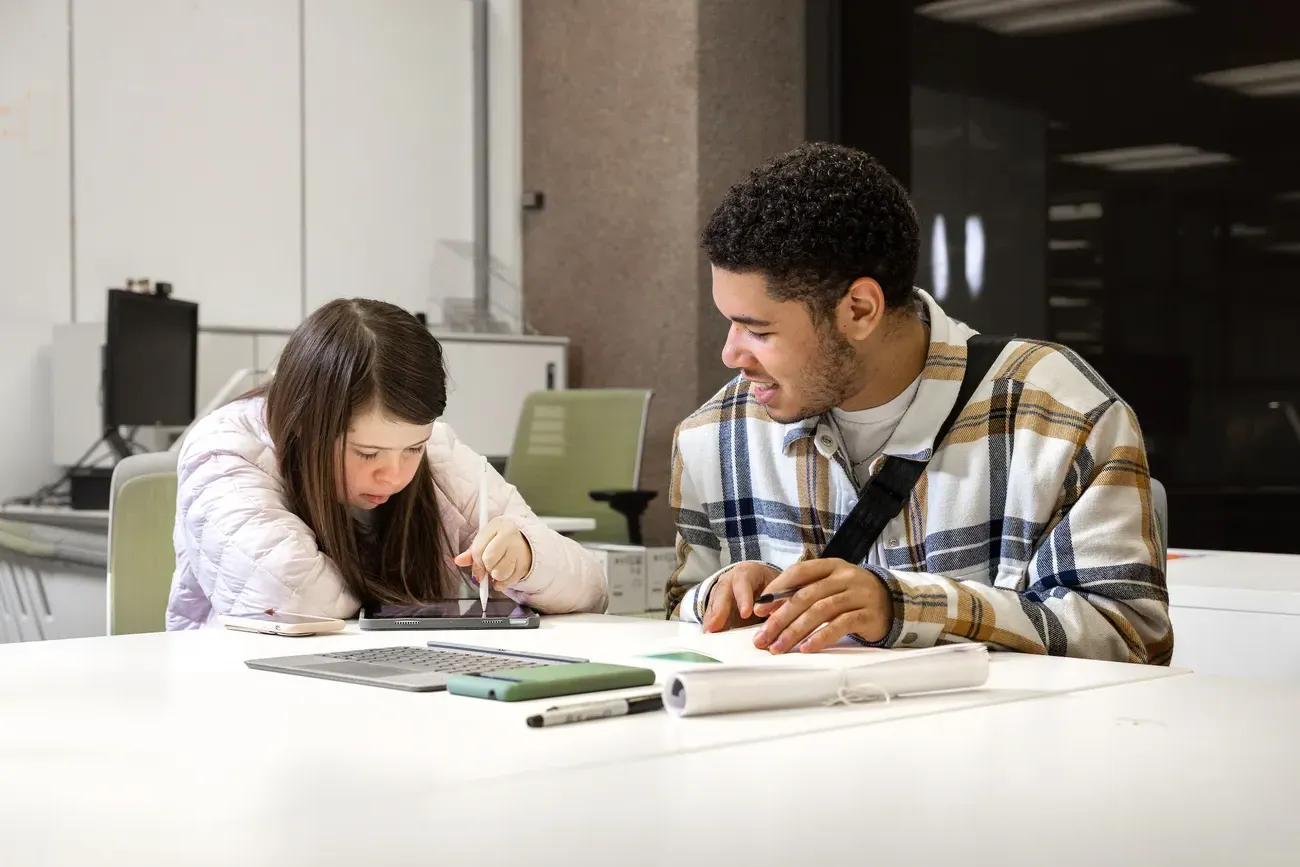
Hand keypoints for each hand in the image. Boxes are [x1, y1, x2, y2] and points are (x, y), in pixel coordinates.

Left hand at [453, 518, 532, 588]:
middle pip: (489, 560)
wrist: (524, 542)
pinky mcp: (525, 564)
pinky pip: (509, 581)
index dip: (475, 562)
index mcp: (497, 526)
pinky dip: (502, 583)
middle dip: (486, 568)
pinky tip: (503, 577)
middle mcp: (510, 536)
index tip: (477, 568)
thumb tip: (458, 561)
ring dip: (495, 577)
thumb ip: (471, 552)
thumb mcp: (485, 540)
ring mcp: (519, 550)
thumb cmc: (499, 541)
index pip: (479, 548)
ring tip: (496, 571)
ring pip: (499, 573)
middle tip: (488, 568)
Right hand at [703, 562, 779, 632]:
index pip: (743, 582)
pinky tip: (709, 636)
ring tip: (710, 633)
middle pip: (722, 592)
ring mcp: (720, 592)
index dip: (743, 598)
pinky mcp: (715, 606)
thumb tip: (778, 618)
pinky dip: (710, 625)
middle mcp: (730, 580)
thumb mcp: (777, 589)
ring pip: (714, 603)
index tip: (746, 614)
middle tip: (716, 626)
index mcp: (748, 573)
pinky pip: (710, 615)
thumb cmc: (769, 588)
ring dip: (711, 619)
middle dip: (719, 610)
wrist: (760, 584)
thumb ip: (778, 602)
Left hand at [750, 559, 891, 652]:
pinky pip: (840, 625)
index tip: (758, 609)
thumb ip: (804, 591)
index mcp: (831, 565)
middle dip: (780, 618)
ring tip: (778, 647)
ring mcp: (858, 595)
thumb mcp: (830, 585)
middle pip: (805, 596)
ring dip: (795, 631)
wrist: (892, 603)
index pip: (798, 572)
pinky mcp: (868, 615)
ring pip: (820, 611)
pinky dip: (821, 637)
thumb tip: (767, 608)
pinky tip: (806, 648)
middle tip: (763, 637)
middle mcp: (845, 576)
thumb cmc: (851, 595)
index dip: (776, 590)